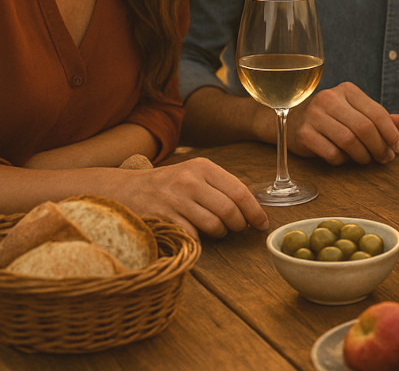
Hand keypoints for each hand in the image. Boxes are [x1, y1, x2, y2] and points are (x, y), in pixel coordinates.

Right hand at [113, 158, 268, 238]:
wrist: (124, 190)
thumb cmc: (167, 185)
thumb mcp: (193, 174)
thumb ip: (220, 186)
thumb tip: (251, 208)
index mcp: (203, 167)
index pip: (240, 191)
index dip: (255, 211)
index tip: (262, 224)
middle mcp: (190, 181)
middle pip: (229, 210)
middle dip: (239, 225)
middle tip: (237, 229)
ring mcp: (175, 200)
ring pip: (213, 225)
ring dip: (221, 233)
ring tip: (218, 231)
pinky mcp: (162, 218)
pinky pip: (192, 236)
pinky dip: (200, 241)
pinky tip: (198, 236)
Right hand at [284, 81, 398, 165]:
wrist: (293, 119)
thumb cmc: (331, 117)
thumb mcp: (355, 111)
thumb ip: (377, 116)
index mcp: (347, 90)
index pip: (376, 112)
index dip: (391, 133)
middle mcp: (329, 99)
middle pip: (364, 127)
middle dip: (379, 147)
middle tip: (385, 158)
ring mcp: (314, 115)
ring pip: (349, 141)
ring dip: (363, 155)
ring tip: (367, 160)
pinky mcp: (304, 133)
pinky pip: (332, 153)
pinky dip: (343, 160)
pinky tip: (345, 159)